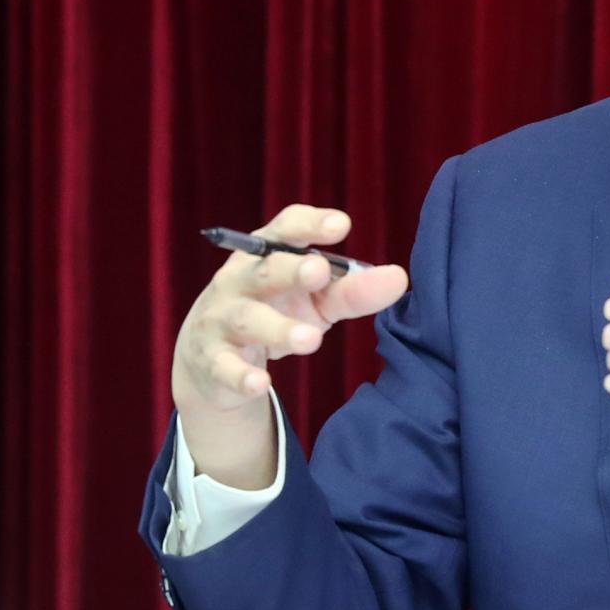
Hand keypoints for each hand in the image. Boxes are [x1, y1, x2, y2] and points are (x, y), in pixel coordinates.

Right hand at [171, 205, 408, 490]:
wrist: (210, 358)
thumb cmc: (275, 313)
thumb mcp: (315, 300)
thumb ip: (352, 289)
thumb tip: (399, 278)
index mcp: (265, 256)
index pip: (284, 230)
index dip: (309, 225)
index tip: (340, 225)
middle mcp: (239, 281)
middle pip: (263, 271)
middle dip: (290, 270)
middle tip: (319, 272)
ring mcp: (221, 320)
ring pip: (248, 320)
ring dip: (278, 328)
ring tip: (310, 339)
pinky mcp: (211, 360)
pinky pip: (225, 367)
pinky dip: (242, 376)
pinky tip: (262, 384)